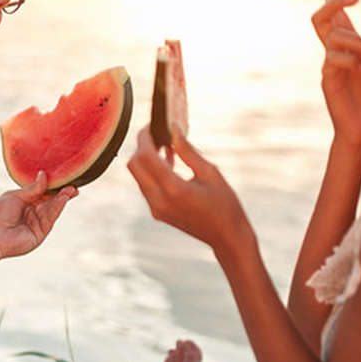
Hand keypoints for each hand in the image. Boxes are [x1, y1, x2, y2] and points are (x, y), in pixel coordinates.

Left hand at [0, 172, 77, 259]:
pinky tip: (63, 199)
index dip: (53, 186)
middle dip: (62, 193)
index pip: (42, 193)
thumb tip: (44, 175)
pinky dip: (57, 208)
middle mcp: (32, 213)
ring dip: (62, 199)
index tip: (64, 178)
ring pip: (52, 209)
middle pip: (50, 201)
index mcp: (25, 202)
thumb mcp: (16, 196)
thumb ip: (32, 189)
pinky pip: (51, 218)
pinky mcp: (41, 233)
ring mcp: (37, 223)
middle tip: (74, 185)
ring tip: (71, 190)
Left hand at [127, 129, 248, 255]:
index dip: (145, 137)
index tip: (152, 125)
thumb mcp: (210, 172)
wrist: (226, 236)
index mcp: (173, 189)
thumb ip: (188, 151)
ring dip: (146, 159)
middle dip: (142, 147)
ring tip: (167, 147)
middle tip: (158, 134)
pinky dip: (152, 172)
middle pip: (134, 165)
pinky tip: (169, 163)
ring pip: (138, 176)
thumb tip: (173, 129)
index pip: (145, 156)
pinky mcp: (157, 213)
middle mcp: (159, 200)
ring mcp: (156, 209)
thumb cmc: (225, 204)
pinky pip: (146, 186)